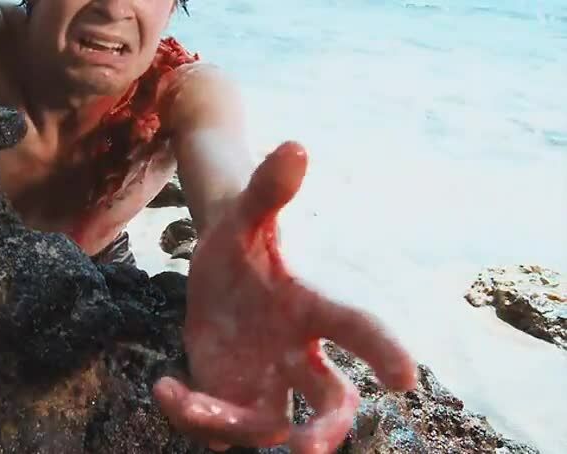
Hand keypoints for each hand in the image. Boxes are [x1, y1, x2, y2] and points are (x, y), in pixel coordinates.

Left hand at [153, 142, 417, 452]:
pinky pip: (217, 424)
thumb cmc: (242, 240)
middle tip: (310, 448)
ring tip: (181, 396)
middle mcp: (298, 352)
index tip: (407, 376)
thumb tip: (295, 145)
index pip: (356, 326)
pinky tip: (165, 387)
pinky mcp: (228, 395)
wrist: (214, 267)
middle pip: (331, 399)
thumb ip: (268, 189)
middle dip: (326, 428)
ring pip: (264, 422)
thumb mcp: (246, 213)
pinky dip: (190, 417)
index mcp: (312, 306)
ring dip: (228, 422)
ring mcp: (265, 380)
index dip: (381, 349)